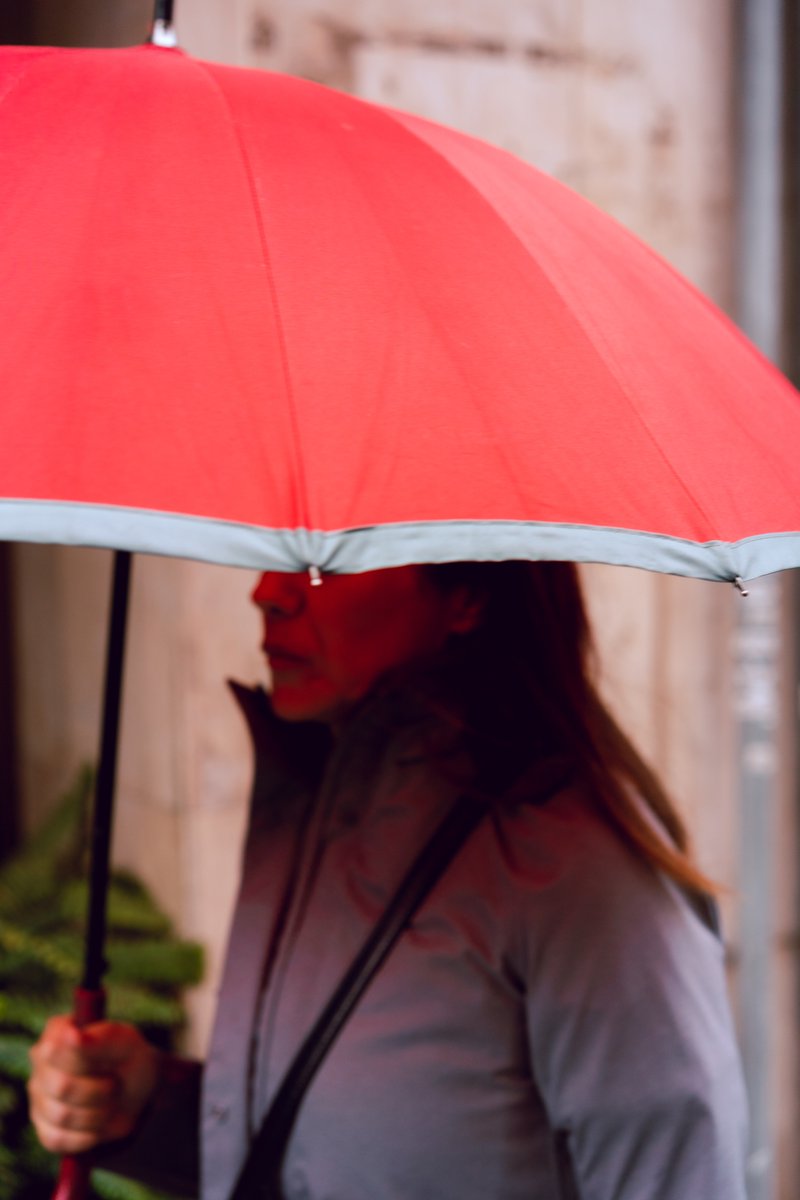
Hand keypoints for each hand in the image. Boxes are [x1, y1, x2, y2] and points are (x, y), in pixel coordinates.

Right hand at [28, 1015, 160, 1154]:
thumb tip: (73, 1034)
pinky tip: (99, 1124)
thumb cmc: (130, 1059)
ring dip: (98, 1114)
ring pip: (61, 1115)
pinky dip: (87, 1136)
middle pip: (61, 1086)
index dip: (85, 1062)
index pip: (54, 1050)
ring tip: (109, 1103)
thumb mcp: (127, 1044)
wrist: (139, 1092)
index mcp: (57, 1032)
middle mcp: (40, 1062)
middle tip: (115, 1085)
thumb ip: (101, 1038)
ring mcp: (38, 1095)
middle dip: (99, 1091)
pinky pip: (58, 1139)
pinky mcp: (43, 1127)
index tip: (109, 1061)